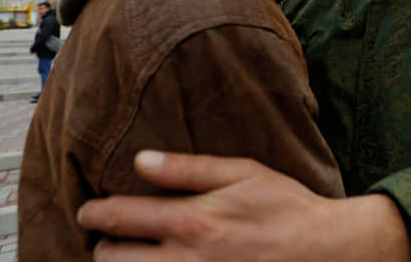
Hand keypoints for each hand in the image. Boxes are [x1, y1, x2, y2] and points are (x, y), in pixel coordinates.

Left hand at [77, 150, 410, 261]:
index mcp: (192, 221)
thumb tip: (141, 160)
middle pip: (111, 259)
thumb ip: (189, 168)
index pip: (120, 217)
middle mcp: (184, 260)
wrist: (321, 249)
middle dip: (102, 244)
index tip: (90, 208)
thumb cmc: (284, 206)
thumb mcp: (243, 172)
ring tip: (125, 254)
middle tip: (109, 235)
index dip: (95, 211)